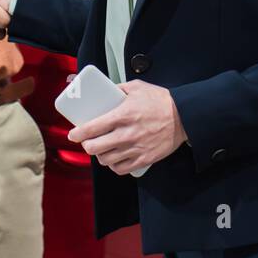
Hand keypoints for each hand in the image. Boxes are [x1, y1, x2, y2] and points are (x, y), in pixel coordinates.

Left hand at [67, 80, 187, 175]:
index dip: (78, 133)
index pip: (93, 128)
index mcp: (123, 115)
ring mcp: (136, 148)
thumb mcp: (137, 87)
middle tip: (87, 142)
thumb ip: (119, 88)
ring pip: (107, 160)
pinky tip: (114, 159)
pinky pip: (122, 169)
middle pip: (96, 148)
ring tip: (100, 150)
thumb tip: (105, 90)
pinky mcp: (145, 158)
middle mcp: (127, 134)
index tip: (73, 134)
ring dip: (100, 156)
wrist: (184, 116)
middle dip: (87, 146)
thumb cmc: (161, 101)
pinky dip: (114, 166)